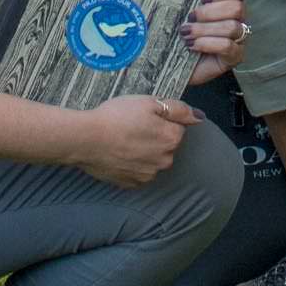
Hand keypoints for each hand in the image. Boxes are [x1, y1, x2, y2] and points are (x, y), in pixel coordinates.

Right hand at [68, 92, 200, 189]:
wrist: (86, 139)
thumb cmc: (116, 116)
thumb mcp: (149, 102)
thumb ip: (178, 109)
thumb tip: (199, 117)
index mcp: (172, 138)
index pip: (177, 128)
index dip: (161, 120)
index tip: (144, 117)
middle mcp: (165, 160)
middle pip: (166, 146)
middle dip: (155, 137)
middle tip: (132, 127)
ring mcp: (148, 174)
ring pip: (153, 160)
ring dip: (144, 152)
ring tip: (123, 140)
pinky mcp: (132, 183)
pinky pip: (138, 172)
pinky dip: (132, 164)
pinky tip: (119, 154)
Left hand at [180, 0, 250, 84]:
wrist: (172, 64)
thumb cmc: (177, 34)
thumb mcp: (180, 11)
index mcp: (228, 3)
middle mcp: (238, 19)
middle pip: (237, 7)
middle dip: (210, 12)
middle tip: (190, 17)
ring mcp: (238, 39)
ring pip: (232, 27)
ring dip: (205, 29)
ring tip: (186, 33)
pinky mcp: (234, 57)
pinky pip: (228, 46)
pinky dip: (208, 43)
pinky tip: (192, 45)